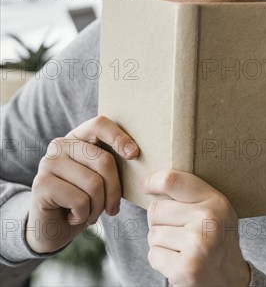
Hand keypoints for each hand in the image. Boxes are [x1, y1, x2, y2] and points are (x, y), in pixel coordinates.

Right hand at [26, 116, 138, 252]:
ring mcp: (48, 163)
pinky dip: (84, 215)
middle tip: (111, 208)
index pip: (100, 124)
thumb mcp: (99, 178)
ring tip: (90, 213)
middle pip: (103, 160)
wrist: (52, 229)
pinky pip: (80, 201)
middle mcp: (60, 145)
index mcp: (76, 137)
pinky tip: (74, 217)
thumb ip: (110, 164)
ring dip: (98, 208)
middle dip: (114, 190)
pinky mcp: (41, 185)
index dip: (119, 137)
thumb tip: (136, 153)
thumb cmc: (83, 201)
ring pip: (94, 184)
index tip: (134, 154)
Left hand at [143, 169, 249, 286]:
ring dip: (160, 243)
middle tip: (177, 232)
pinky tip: (178, 262)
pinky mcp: (186, 268)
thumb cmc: (215, 240)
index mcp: (215, 201)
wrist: (231, 280)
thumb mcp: (214, 210)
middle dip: (159, 222)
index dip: (153, 181)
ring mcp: (198, 244)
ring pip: (153, 233)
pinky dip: (160, 261)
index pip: (172, 181)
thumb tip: (151, 182)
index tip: (147, 185)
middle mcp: (208, 220)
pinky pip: (154, 255)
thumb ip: (190, 194)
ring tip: (180, 248)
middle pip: (156, 209)